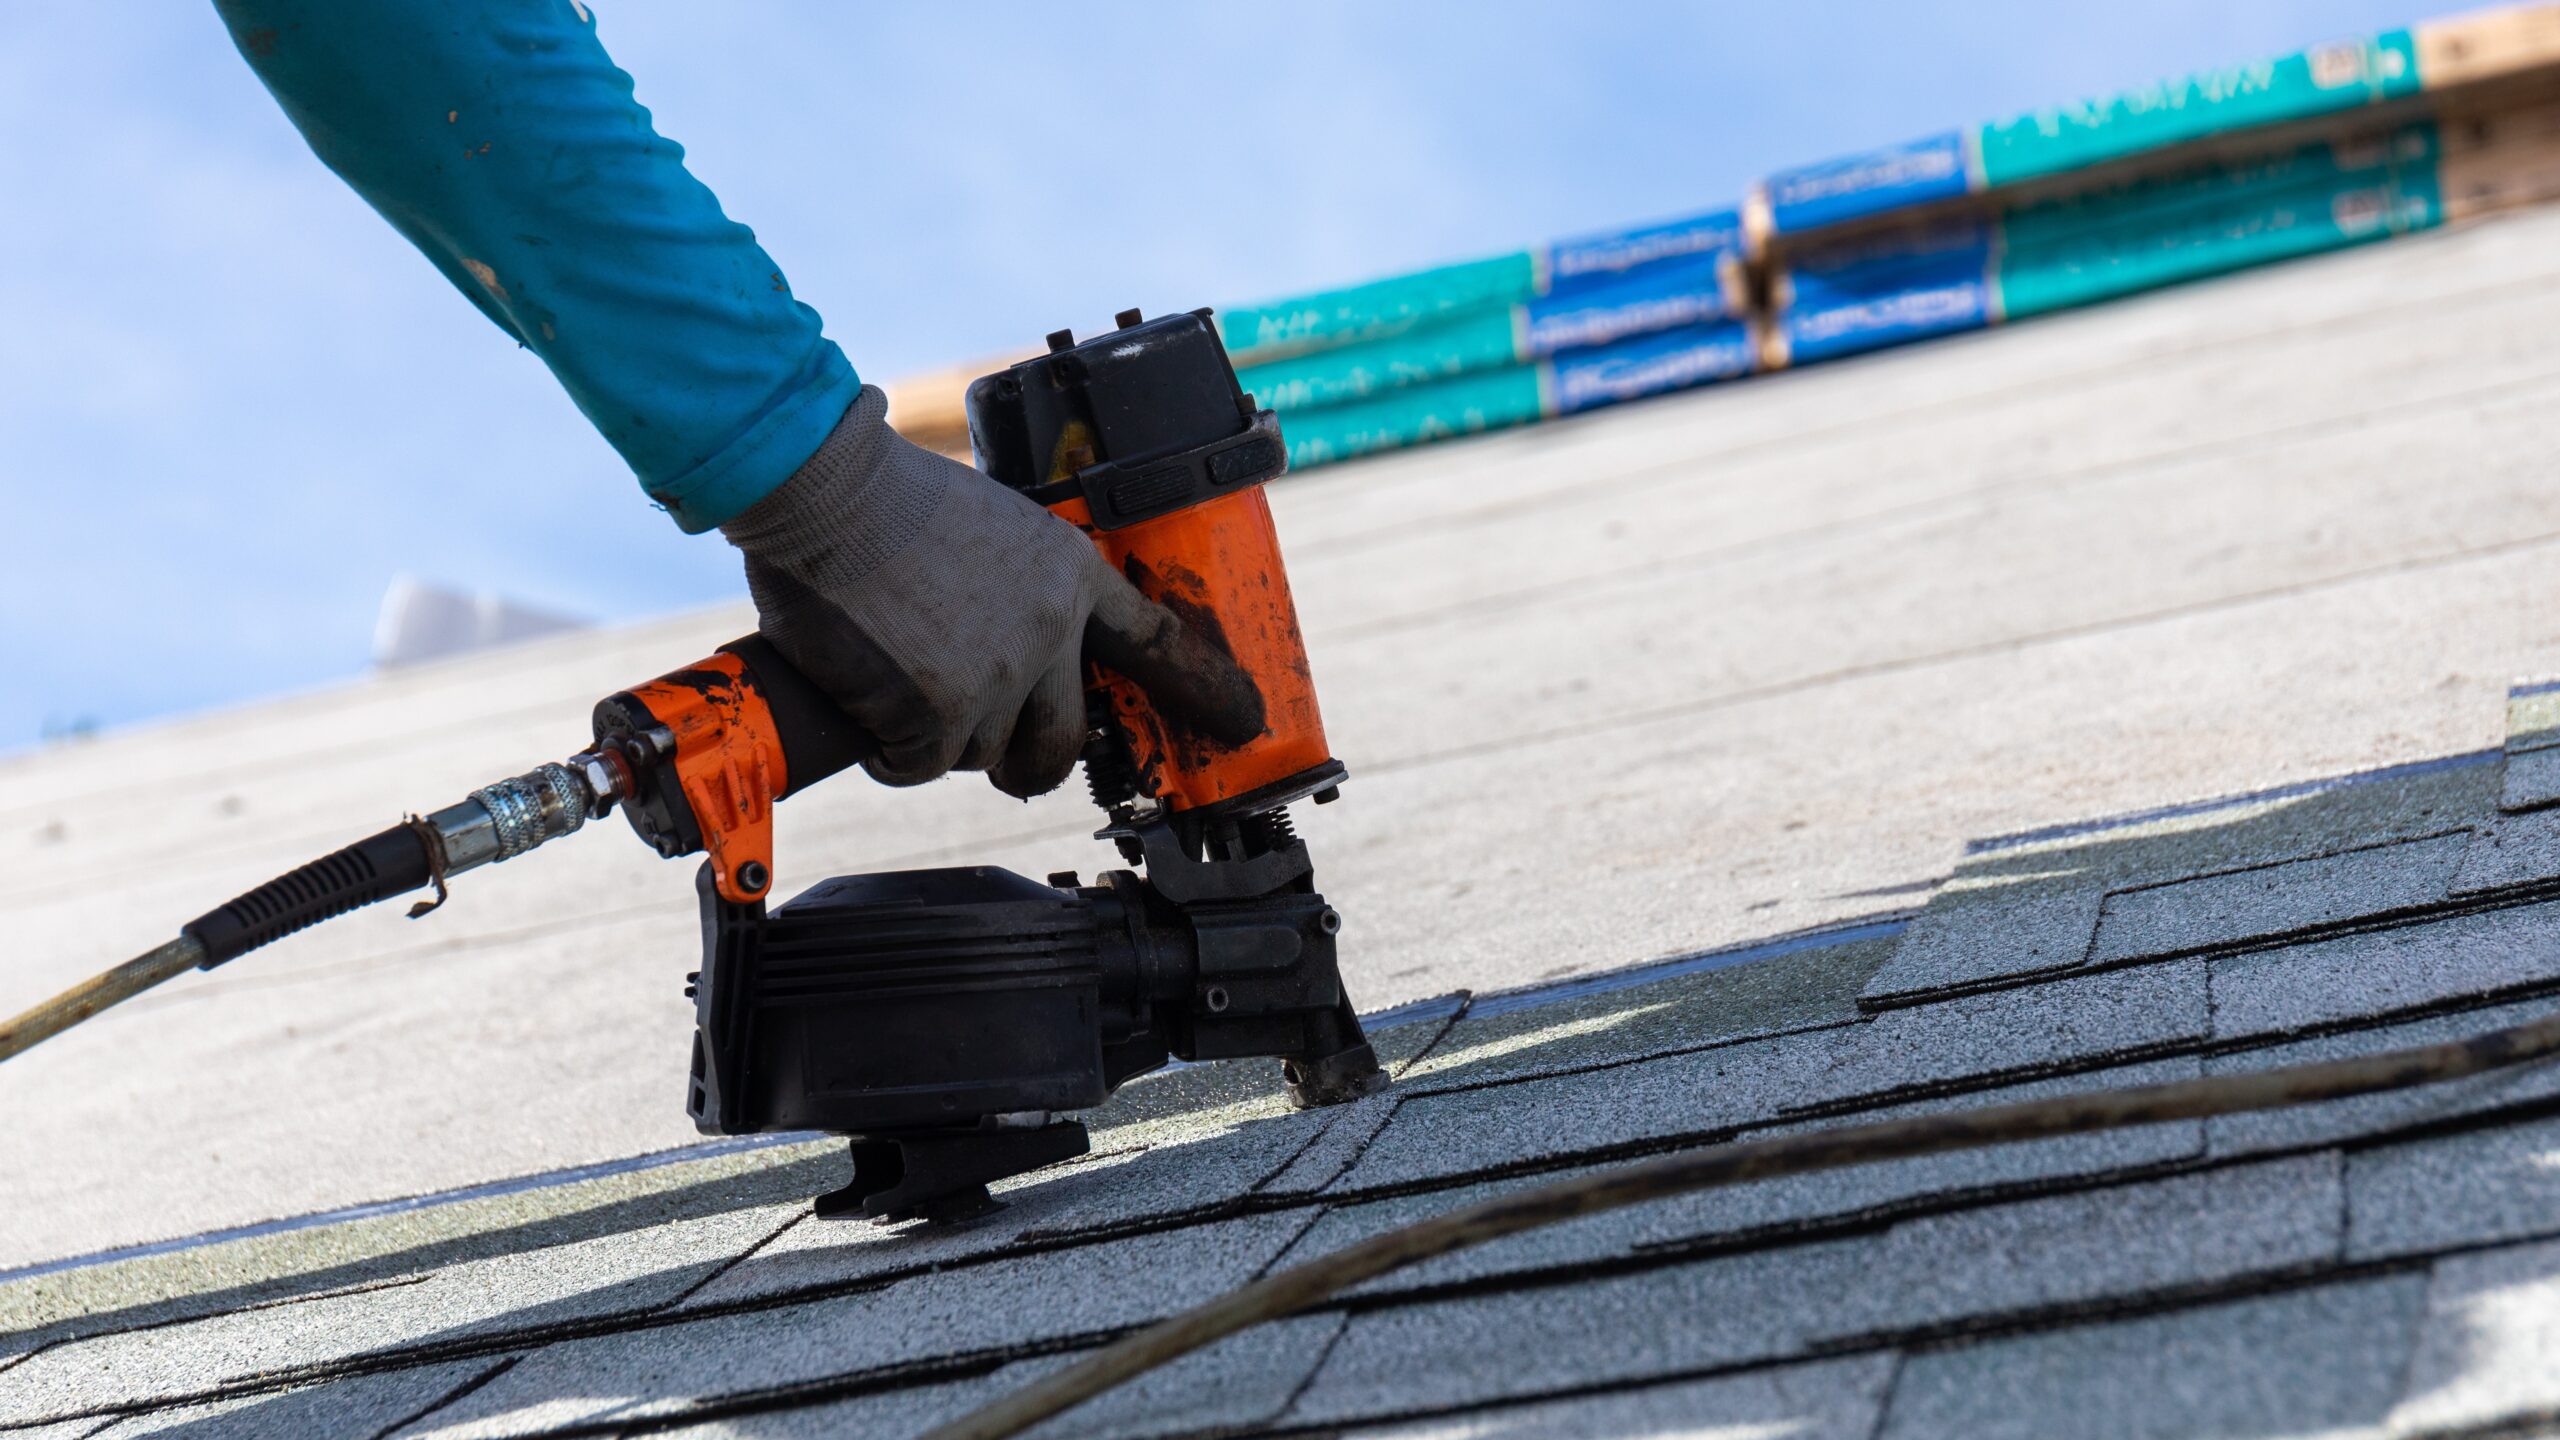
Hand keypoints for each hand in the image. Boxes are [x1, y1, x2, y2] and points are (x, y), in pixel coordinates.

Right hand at [723, 387, 1260, 796]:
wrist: (830, 489)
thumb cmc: (882, 495)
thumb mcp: (984, 522)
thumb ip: (1008, 585)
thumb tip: (986, 636)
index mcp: (1068, 575)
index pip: (1151, 639)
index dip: (1200, 686)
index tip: (1242, 717)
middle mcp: (1048, 633)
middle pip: (1063, 741)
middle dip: (1031, 763)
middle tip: (1000, 761)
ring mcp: (998, 676)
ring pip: (979, 754)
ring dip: (935, 739)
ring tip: (893, 683)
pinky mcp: (939, 712)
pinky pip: (919, 766)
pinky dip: (890, 752)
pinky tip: (868, 707)